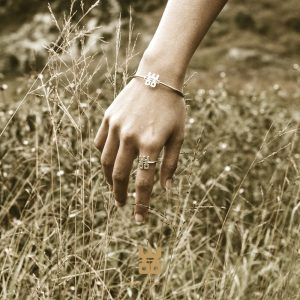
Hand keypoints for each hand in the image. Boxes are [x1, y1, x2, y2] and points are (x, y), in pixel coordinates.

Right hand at [94, 77, 185, 223]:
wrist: (158, 77)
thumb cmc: (173, 109)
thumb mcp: (179, 136)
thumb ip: (171, 164)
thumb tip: (165, 190)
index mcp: (152, 144)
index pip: (144, 183)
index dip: (142, 204)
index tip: (140, 219)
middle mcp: (130, 137)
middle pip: (119, 175)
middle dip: (120, 195)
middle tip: (121, 205)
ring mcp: (116, 126)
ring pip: (105, 161)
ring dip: (108, 179)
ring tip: (113, 187)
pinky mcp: (108, 118)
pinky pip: (100, 143)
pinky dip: (103, 156)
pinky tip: (109, 163)